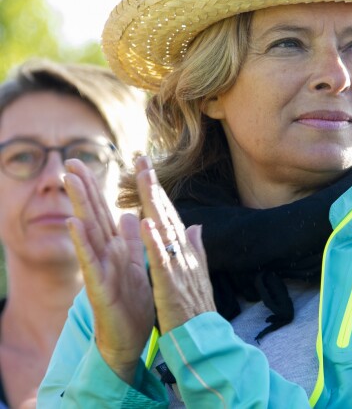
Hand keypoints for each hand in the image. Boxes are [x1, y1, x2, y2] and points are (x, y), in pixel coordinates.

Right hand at [64, 159, 154, 383]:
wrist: (129, 337)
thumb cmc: (131, 300)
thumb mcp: (134, 264)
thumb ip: (129, 240)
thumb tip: (129, 213)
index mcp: (114, 247)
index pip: (103, 211)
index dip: (95, 187)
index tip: (84, 163)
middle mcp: (104, 253)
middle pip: (92, 215)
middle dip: (82, 188)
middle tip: (70, 162)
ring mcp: (100, 268)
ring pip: (88, 232)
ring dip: (79, 205)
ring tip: (69, 181)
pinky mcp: (100, 286)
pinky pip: (91, 262)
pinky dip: (82, 243)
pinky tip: (73, 224)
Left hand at [135, 156, 215, 333]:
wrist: (204, 338)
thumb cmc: (195, 307)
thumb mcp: (195, 272)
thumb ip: (195, 247)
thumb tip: (196, 226)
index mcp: (184, 250)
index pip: (169, 214)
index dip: (157, 191)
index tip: (147, 169)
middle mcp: (183, 252)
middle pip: (166, 213)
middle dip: (154, 185)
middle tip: (142, 160)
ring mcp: (179, 266)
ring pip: (165, 228)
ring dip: (154, 202)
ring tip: (144, 178)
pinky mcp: (172, 284)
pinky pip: (162, 259)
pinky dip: (155, 240)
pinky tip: (146, 223)